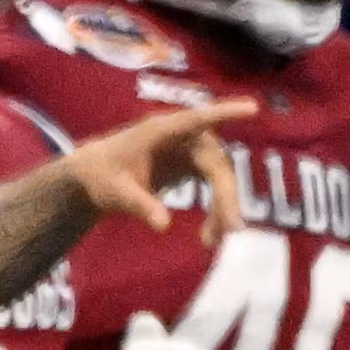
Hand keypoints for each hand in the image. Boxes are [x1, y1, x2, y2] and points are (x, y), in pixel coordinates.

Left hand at [56, 99, 256, 244]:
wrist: (96, 178)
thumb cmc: (102, 177)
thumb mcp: (115, 194)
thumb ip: (139, 206)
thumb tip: (163, 225)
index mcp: (160, 131)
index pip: (195, 120)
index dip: (224, 113)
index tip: (252, 108)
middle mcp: (183, 136)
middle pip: (216, 163)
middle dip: (226, 196)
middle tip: (232, 229)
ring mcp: (193, 149)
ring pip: (220, 178)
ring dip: (222, 208)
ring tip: (211, 242)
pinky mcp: (196, 165)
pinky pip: (216, 187)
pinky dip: (216, 211)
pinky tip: (209, 236)